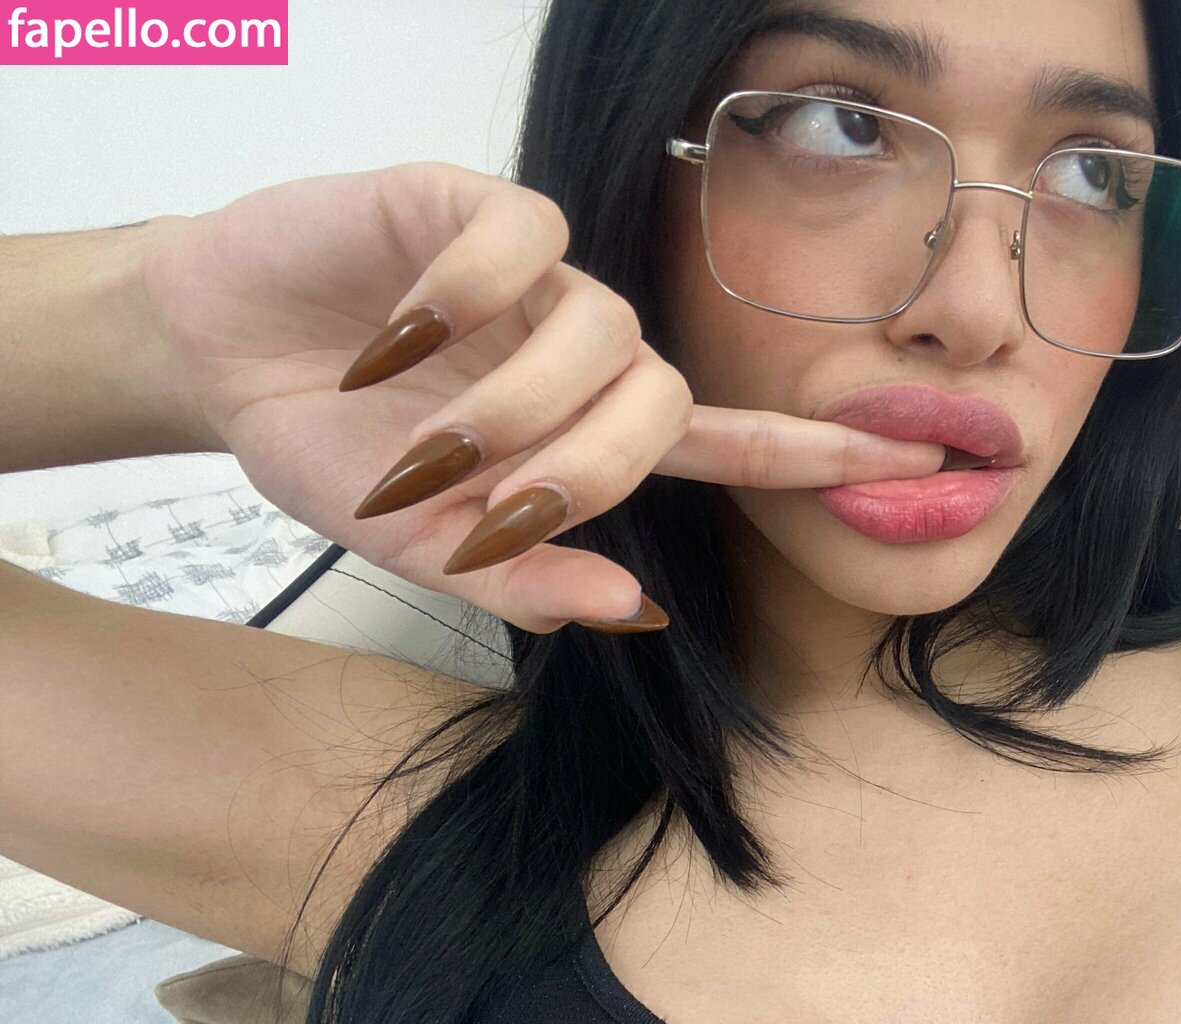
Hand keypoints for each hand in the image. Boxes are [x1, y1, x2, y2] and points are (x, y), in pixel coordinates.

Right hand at [135, 161, 947, 632]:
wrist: (216, 354)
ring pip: (603, 327)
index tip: (912, 463)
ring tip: (424, 443)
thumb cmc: (335, 450)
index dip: (810, 454)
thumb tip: (633, 611)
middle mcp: (581, 349)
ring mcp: (534, 276)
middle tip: (490, 517)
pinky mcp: (469, 204)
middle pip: (665, 400)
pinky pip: (521, 237)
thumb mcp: (421, 544)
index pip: (724, 442)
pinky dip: (462, 296)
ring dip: (521, 404)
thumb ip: (522, 580)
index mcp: (587, 431)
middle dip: (593, 471)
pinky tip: (394, 336)